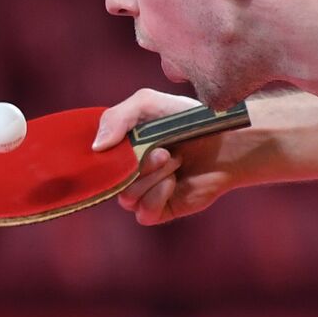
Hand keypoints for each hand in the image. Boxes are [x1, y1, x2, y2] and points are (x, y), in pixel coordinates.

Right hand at [93, 89, 238, 225]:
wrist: (227, 143)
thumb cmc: (188, 120)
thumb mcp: (148, 104)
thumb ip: (116, 117)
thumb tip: (96, 148)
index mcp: (118, 149)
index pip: (90, 162)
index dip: (102, 157)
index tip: (123, 145)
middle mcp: (126, 173)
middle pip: (109, 181)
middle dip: (138, 164)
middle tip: (164, 151)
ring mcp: (142, 192)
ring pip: (126, 197)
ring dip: (152, 176)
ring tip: (175, 160)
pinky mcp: (160, 209)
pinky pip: (144, 212)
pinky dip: (159, 194)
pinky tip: (175, 181)